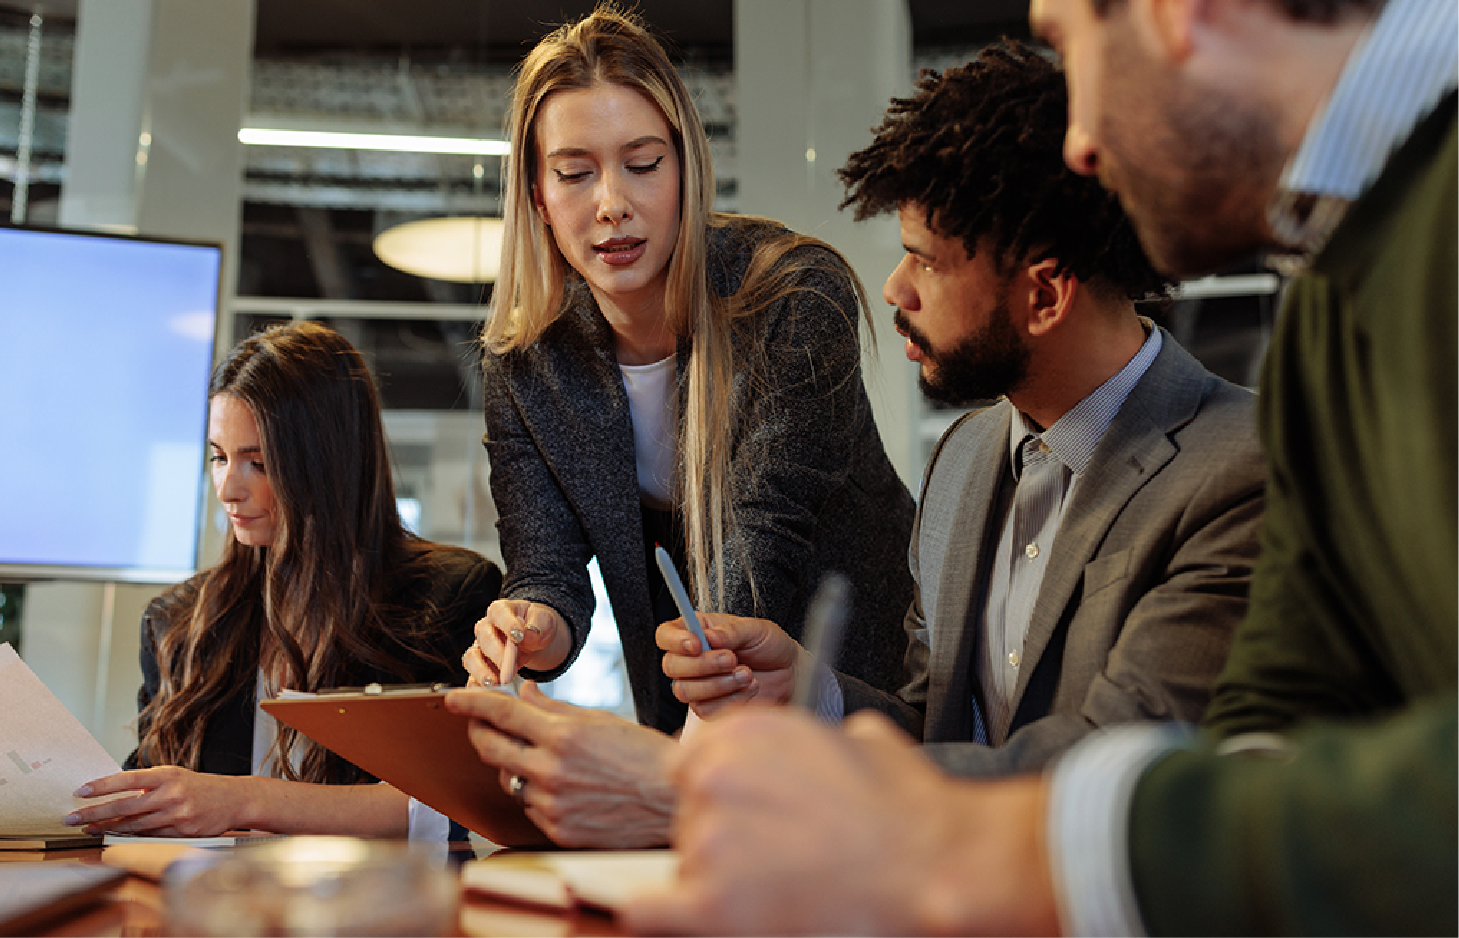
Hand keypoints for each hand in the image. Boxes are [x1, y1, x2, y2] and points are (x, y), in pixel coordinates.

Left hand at [68, 767, 250, 836]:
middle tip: (71, 818)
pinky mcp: (181, 831)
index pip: (128, 779)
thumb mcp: (176, 777)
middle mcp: (172, 793)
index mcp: (168, 775)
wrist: (235, 799)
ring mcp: (177, 814)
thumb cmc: (201, 787)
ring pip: (133, 824)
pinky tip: (115, 836)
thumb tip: (115, 791)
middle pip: (125, 805)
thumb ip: (149, 784)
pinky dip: (130, 836)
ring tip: (87, 829)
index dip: (102, 786)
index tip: (80, 791)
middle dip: (94, 813)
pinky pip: (149, 835)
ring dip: (107, 827)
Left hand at [445, 681, 677, 847]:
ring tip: (541, 758)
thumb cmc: (645, 757)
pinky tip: (559, 786)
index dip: (472, 702)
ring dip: (514, 765)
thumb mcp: (602, 721)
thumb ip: (555, 708)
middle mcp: (551, 771)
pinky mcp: (557, 831)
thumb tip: (525, 693)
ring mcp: (552, 805)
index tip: (455, 698)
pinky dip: (535, 793)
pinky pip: (529, 807)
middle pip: (491, 748)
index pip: (502, 713)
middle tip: (482, 724)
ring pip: (510, 780)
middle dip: (479, 731)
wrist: (673, 802)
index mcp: (563, 736)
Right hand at [463, 599, 569, 685]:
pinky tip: (486, 694)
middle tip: (509, 666)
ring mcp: (480, 649)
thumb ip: (539, 624)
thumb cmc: (537, 626)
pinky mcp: (480, 668)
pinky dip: (476, 686)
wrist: (535, 640)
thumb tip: (530, 634)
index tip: (518, 636)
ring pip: (472, 658)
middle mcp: (486, 628)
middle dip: (497, 653)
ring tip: (494, 683)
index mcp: (501, 611)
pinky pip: (472, 677)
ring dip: (481, 671)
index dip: (507, 623)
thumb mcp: (545, 621)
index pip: (499, 613)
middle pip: (484, 638)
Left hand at [622, 708, 1060, 935]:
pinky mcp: (710, 905)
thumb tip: (822, 748)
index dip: (718, 793)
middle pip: (690, 817)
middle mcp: (714, 779)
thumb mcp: (860, 739)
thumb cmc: (906, 808)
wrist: (932, 864)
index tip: (743, 813)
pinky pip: (650, 912)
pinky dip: (659, 915)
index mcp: (743, 733)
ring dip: (721, 877)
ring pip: (687, 865)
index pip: (691, 766)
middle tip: (779, 855)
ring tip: (781, 886)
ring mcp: (708, 841)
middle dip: (727, 836)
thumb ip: (813, 740)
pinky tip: (673, 917)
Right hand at [657, 612, 802, 716]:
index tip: (697, 644)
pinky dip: (730, 699)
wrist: (790, 673)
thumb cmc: (770, 645)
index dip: (675, 641)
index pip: (665, 635)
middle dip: (703, 664)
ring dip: (718, 683)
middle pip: (671, 666)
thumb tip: (709, 637)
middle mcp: (691, 659)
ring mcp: (698, 685)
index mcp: (697, 631)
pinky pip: (705, 710)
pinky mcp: (709, 707)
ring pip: (685, 690)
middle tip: (732, 659)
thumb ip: (731, 631)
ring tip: (746, 673)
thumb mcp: (755, 629)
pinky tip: (749, 687)